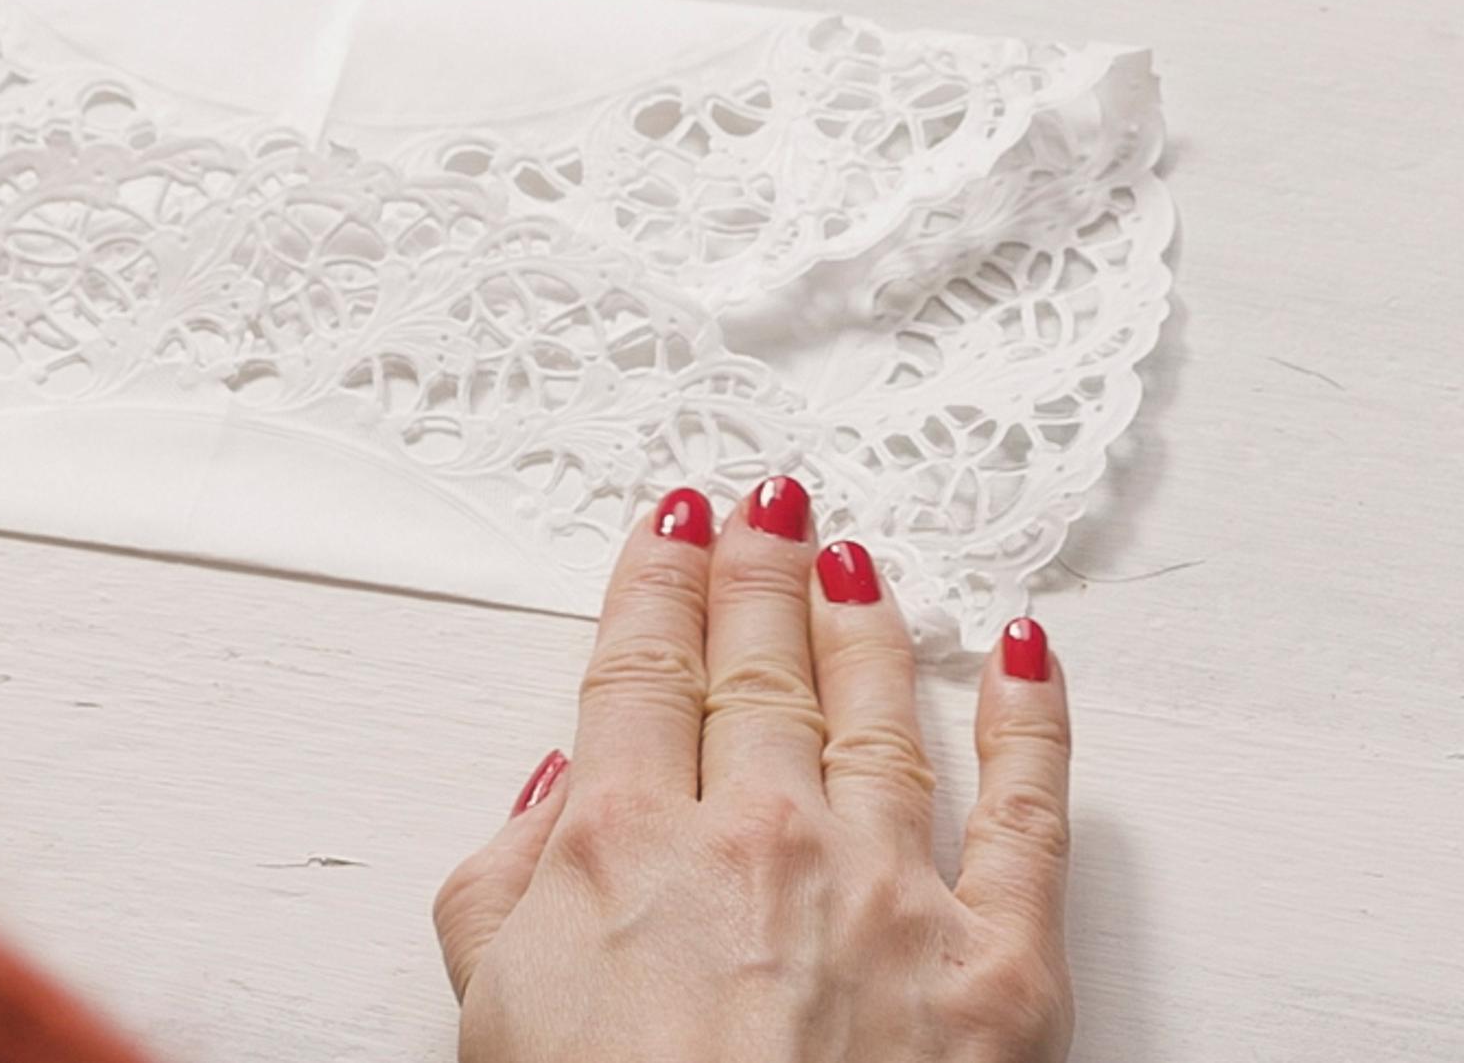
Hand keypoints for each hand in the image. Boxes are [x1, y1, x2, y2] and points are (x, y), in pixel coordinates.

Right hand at [433, 478, 1071, 1062]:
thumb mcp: (490, 1015)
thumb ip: (500, 882)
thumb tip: (552, 785)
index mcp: (624, 844)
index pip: (640, 671)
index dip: (655, 583)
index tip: (671, 526)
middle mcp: (760, 840)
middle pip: (756, 671)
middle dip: (757, 575)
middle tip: (767, 508)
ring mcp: (888, 893)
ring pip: (876, 711)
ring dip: (862, 620)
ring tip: (854, 559)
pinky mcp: (1000, 967)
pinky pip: (1029, 812)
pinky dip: (1028, 717)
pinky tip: (1019, 650)